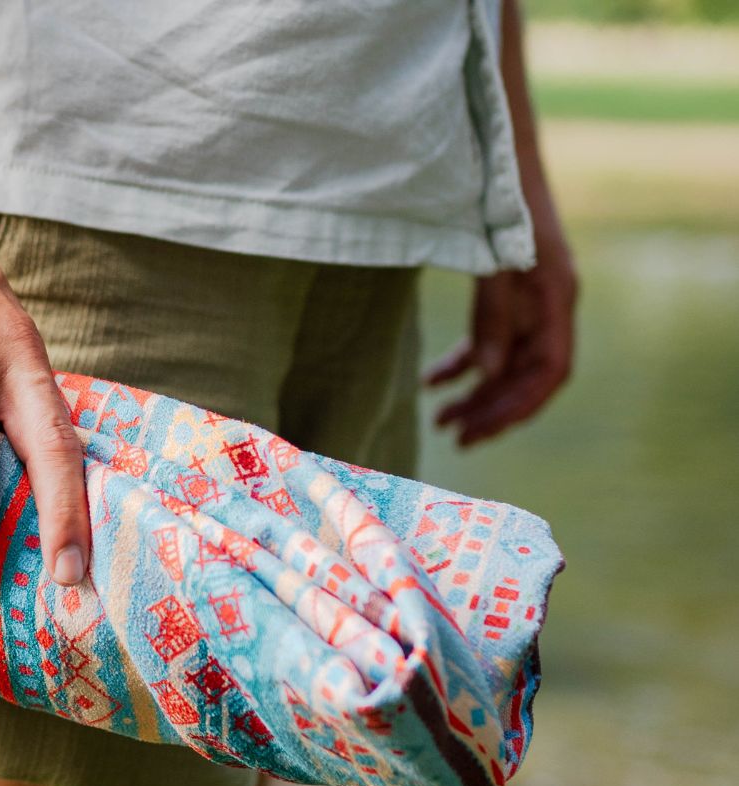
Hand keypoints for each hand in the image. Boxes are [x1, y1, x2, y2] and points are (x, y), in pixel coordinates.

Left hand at [427, 181, 577, 446]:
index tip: (477, 433)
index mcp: (557, 295)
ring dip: (475, 393)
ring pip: (507, 362)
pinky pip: (491, 339)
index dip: (516, 407)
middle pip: (528, 374)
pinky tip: (432, 380)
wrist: (497, 145)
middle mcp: (550, 301)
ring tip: (438, 418)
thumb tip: (485, 375)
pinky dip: (462, 363)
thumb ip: (492, 314)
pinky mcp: (508, 289)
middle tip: (450, 436)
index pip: (549, 371)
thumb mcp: (492, 257)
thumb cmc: (496, 195)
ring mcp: (531, 296)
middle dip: (491, 408)